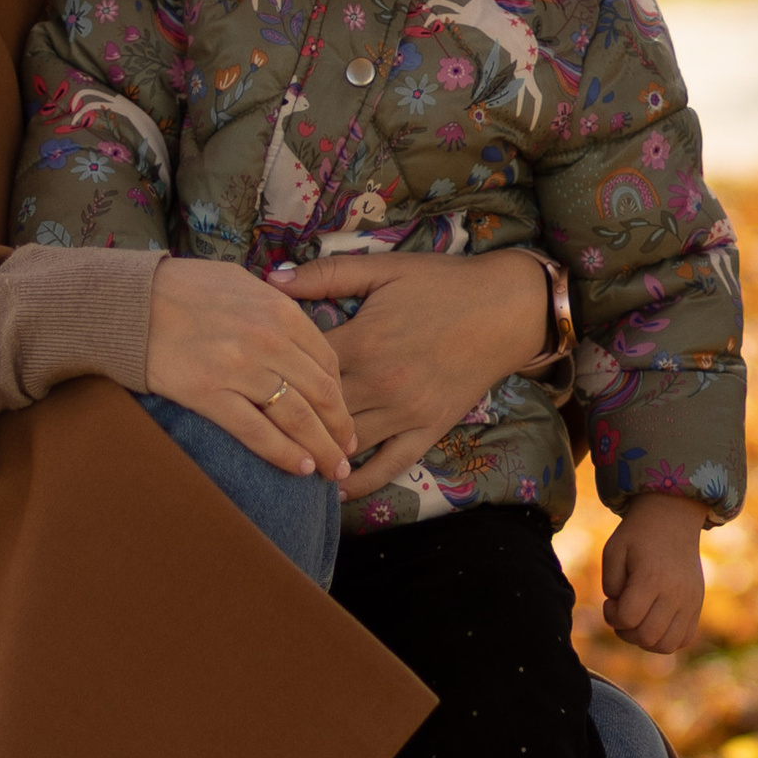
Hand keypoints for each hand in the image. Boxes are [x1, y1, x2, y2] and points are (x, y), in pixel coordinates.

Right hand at [145, 256, 355, 479]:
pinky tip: (300, 468)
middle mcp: (268, 339)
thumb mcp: (241, 282)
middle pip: (321, 393)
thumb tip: (302, 335)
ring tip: (332, 471)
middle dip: (340, 428)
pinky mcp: (209, 394)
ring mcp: (239, 369)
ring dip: (321, 448)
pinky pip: (257, 431)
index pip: (328, 361)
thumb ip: (276, 307)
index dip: (341, 395)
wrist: (128, 301)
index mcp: (280, 310)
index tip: (344, 417)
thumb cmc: (183, 288)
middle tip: (347, 454)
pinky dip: (284, 453)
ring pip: (297, 417)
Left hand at [274, 250, 550, 497]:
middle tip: (250, 427)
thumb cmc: (443, 283)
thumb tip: (270, 279)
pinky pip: (390, 466)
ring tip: (281, 460)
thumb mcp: (384, 268)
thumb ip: (326, 274)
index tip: (250, 376)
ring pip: (347, 443)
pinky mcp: (428, 430)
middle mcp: (380, 384)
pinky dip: (361, 482)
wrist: (507, 307)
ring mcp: (405, 413)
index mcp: (362, 342)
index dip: (272, 373)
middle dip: (285, 418)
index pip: (300, 368)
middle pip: (317, 411)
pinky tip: (334, 490)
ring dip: (315, 454)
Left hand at [602, 493, 710, 653]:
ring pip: (666, 645)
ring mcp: (690, 601)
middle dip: (625, 631)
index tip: (610, 601)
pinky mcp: (697, 605)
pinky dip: (665, 640)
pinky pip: (683, 639)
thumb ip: (610, 584)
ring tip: (637, 620)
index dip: (611, 615)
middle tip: (622, 611)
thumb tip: (621, 613)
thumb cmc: (638, 536)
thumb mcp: (613, 550)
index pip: (627, 618)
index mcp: (651, 577)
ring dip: (644, 640)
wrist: (674, 520)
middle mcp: (675, 593)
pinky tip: (654, 622)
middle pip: (646, 636)